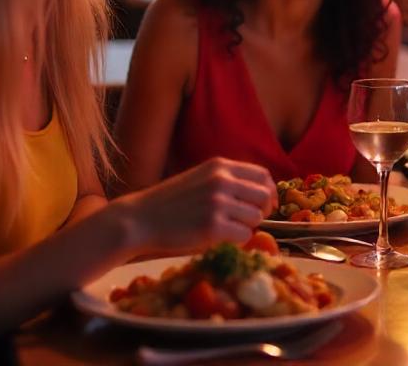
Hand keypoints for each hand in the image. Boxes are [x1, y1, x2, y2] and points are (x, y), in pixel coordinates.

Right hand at [112, 158, 277, 255]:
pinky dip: (236, 240)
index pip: (262, 175)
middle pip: (264, 196)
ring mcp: (218, 203)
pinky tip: (219, 238)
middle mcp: (222, 181)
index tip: (264, 205)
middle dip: (261, 211)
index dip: (267, 192)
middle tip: (247, 221)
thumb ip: (228, 181)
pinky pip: (244, 236)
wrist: (140, 219)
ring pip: (256, 218)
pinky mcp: (213, 226)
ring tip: (226, 229)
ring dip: (246, 227)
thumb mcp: (201, 178)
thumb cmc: (171, 203)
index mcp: (220, 166)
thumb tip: (263, 195)